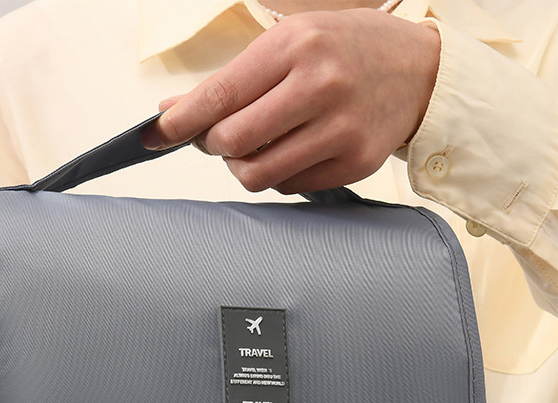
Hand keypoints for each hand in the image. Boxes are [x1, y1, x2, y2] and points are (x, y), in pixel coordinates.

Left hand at [142, 9, 439, 193]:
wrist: (421, 72)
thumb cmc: (348, 51)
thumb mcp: (293, 41)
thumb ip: (233, 78)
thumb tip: (174, 111)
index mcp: (297, 46)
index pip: (220, 95)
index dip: (180, 122)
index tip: (155, 135)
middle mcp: (320, 86)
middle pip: (231, 142)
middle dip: (212, 145)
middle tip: (217, 136)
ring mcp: (340, 130)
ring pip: (255, 174)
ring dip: (241, 165)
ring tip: (254, 145)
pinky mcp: (354, 163)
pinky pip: (287, 187)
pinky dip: (276, 174)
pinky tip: (291, 151)